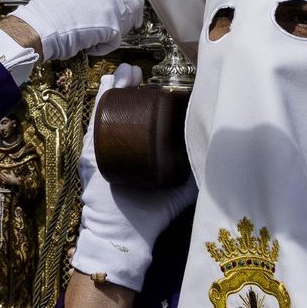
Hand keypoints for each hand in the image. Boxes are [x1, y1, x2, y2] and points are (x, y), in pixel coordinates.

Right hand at [12, 0, 144, 61]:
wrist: (39, 28)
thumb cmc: (47, 17)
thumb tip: (105, 8)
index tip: (131, 10)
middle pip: (132, 0)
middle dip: (131, 16)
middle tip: (127, 28)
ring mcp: (109, 3)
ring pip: (125, 21)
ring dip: (113, 33)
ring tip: (93, 38)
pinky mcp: (111, 23)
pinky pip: (116, 40)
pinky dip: (103, 47)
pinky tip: (88, 46)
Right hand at [70, 66, 196, 290]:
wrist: (124, 236)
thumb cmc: (149, 216)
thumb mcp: (175, 191)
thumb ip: (192, 176)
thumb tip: (215, 160)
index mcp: (135, 153)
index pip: (138, 120)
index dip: (145, 100)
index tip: (157, 85)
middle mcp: (116, 147)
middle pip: (122, 109)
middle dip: (129, 87)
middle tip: (137, 72)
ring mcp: (102, 148)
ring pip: (108, 109)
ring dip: (117, 87)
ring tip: (127, 71)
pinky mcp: (91, 151)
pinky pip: (95, 119)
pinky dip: (101, 99)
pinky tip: (111, 81)